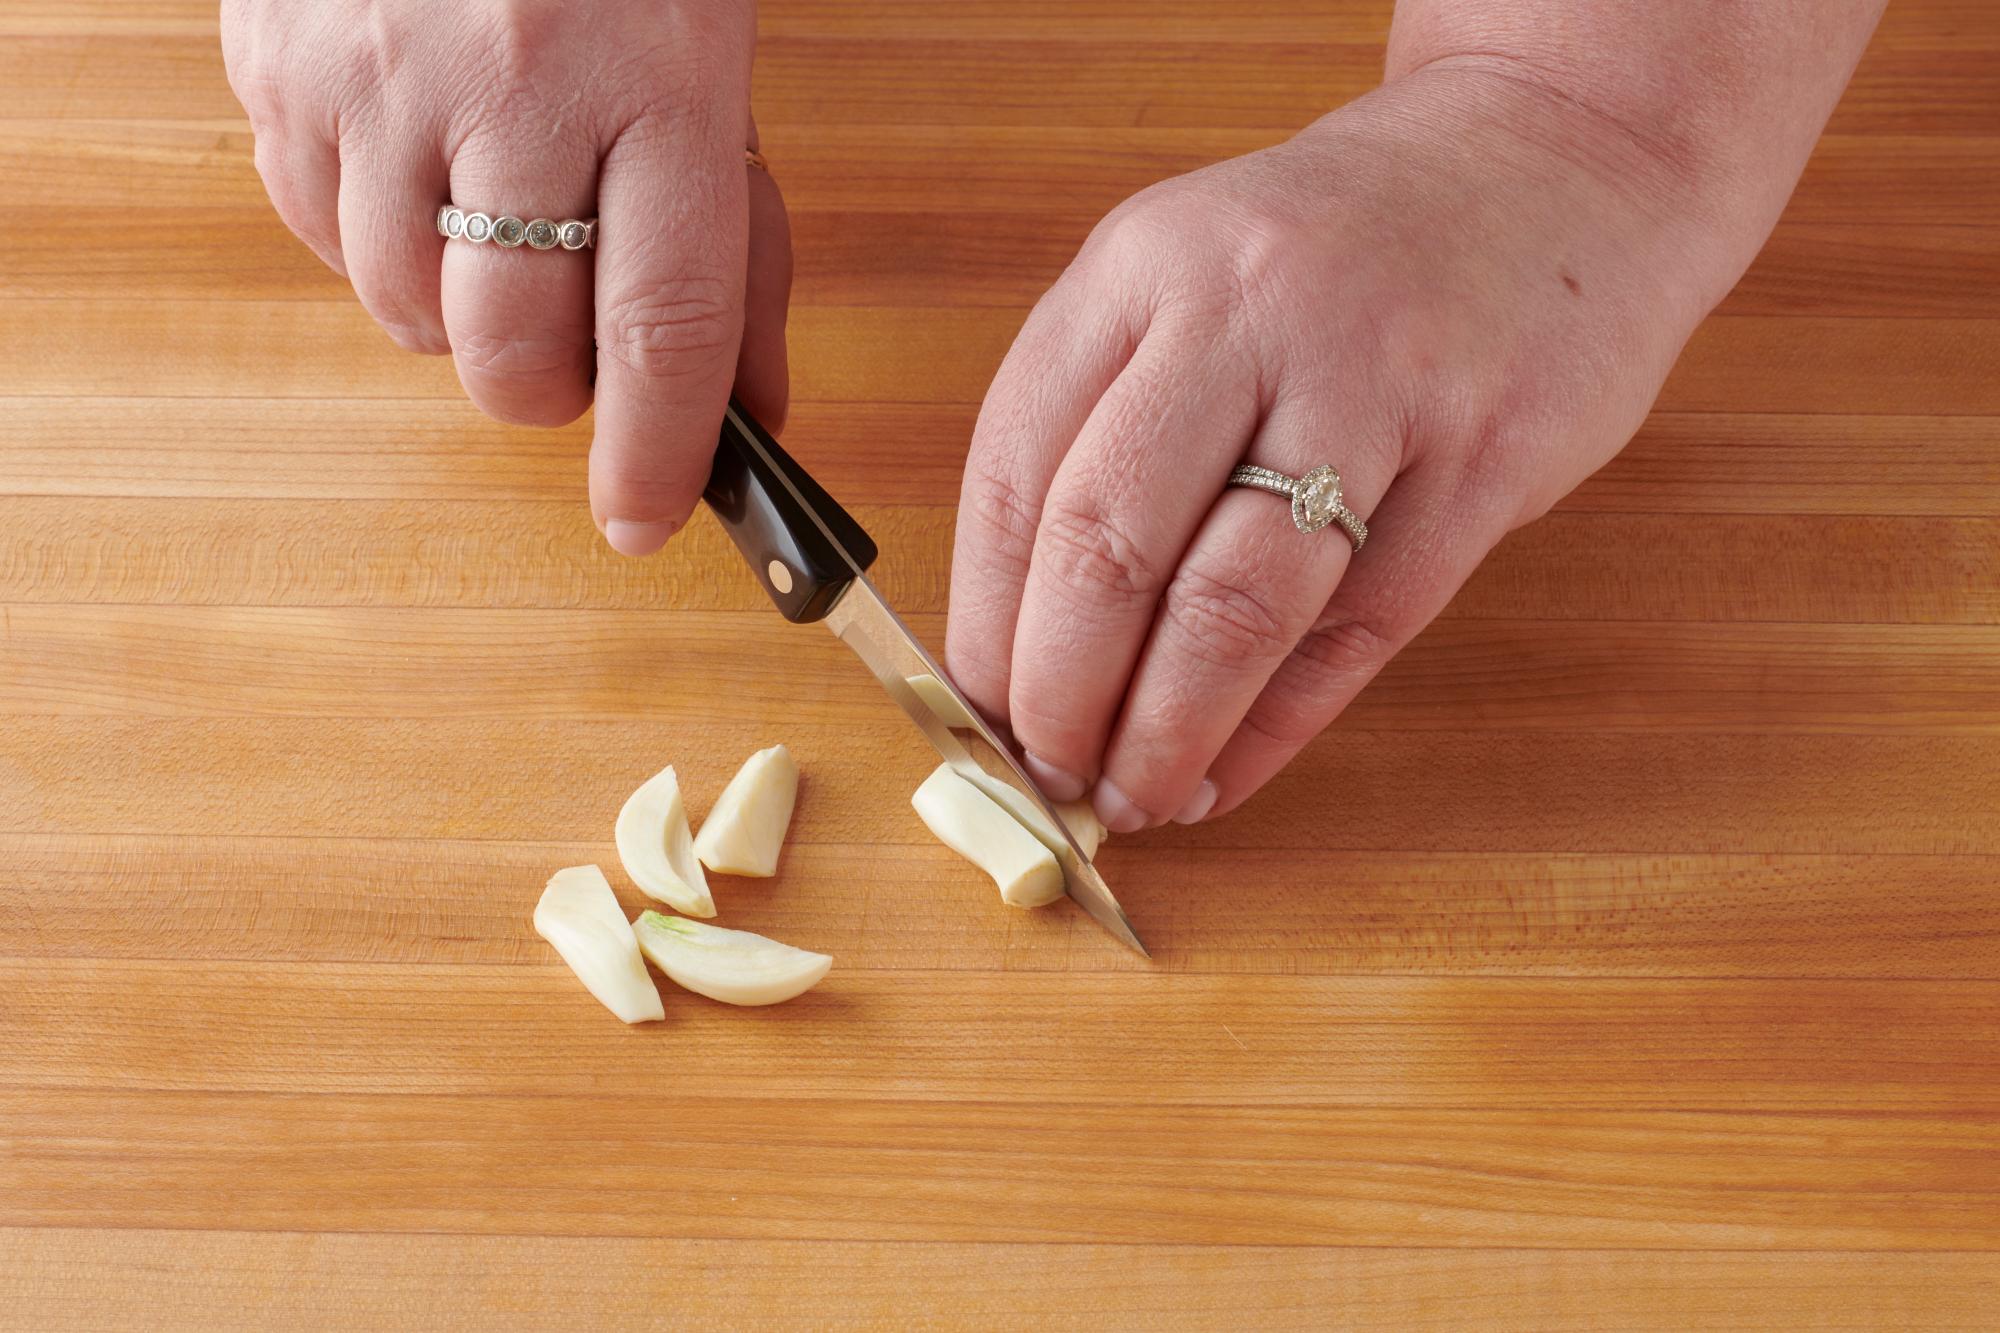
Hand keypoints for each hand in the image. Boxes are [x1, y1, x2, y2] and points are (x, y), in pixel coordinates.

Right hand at [221, 0, 791, 554]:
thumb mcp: (719, 74)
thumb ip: (740, 252)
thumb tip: (742, 414)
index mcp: (660, 83)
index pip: (664, 328)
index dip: (655, 452)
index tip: (643, 519)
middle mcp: (513, 82)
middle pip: (512, 348)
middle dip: (548, 390)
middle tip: (572, 342)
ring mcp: (378, 71)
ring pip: (402, 310)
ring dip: (458, 315)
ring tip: (495, 219)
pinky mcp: (278, 62)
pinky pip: (315, 233)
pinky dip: (373, 241)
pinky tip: (420, 167)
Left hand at [947, 63, 1736, 830]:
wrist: (1560, 157)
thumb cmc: (1344, 254)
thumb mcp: (1192, 280)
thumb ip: (1107, 424)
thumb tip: (1024, 638)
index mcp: (1141, 267)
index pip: (1014, 475)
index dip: (984, 626)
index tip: (977, 717)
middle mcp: (1246, 310)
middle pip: (1108, 545)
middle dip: (1062, 696)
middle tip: (1050, 777)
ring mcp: (1375, 377)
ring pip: (1234, 603)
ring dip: (1167, 732)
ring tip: (1136, 799)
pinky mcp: (1484, 452)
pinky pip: (1359, 628)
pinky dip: (1278, 725)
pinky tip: (1232, 771)